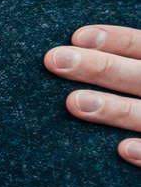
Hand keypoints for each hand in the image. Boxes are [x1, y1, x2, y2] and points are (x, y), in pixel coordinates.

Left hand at [44, 25, 140, 166]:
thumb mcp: (139, 81)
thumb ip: (126, 71)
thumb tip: (76, 49)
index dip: (116, 40)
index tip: (77, 37)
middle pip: (139, 76)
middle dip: (100, 67)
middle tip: (54, 60)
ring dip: (114, 109)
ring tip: (73, 102)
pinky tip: (122, 150)